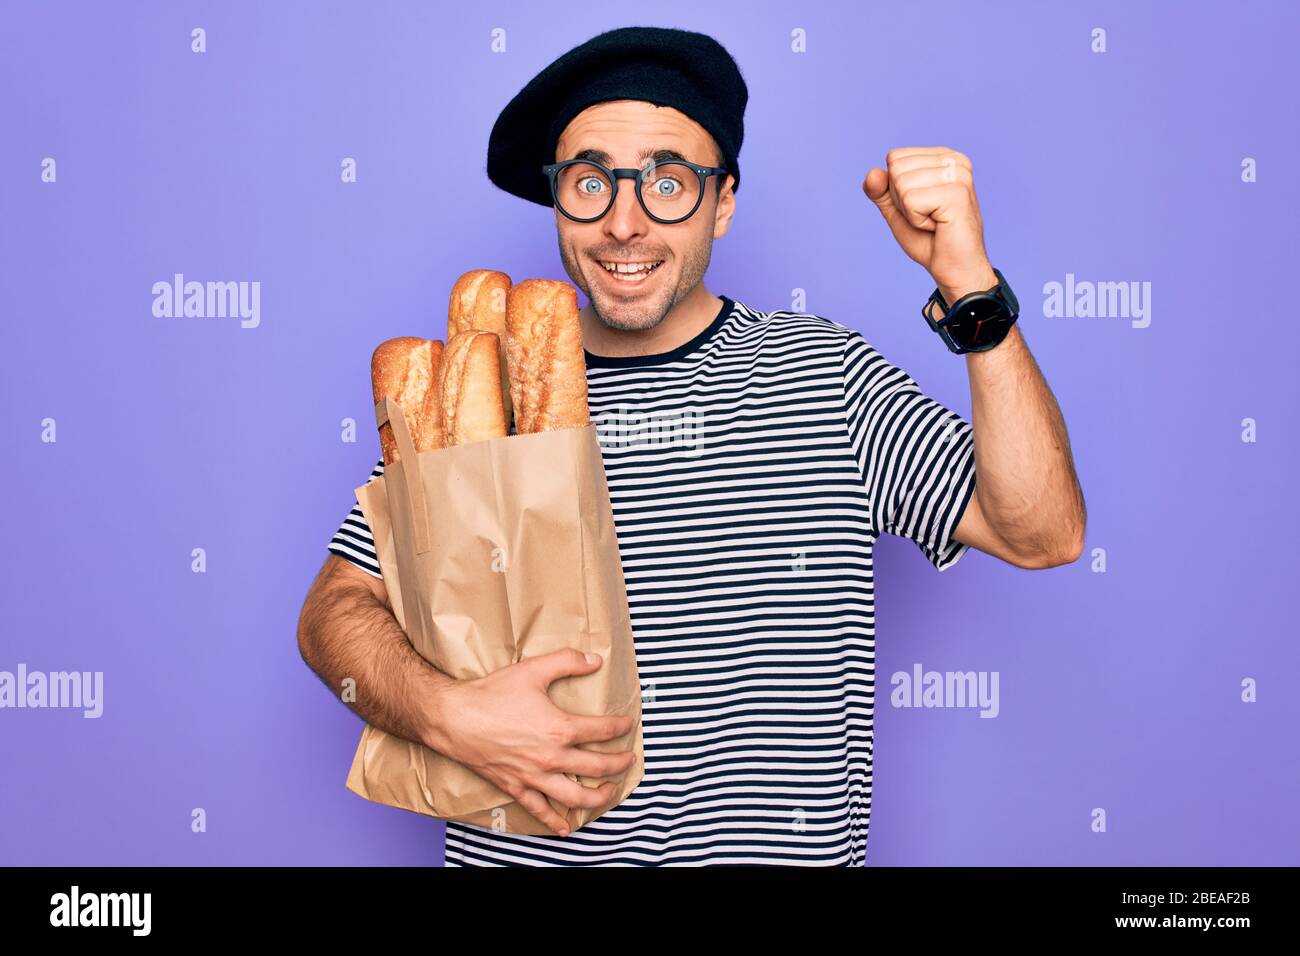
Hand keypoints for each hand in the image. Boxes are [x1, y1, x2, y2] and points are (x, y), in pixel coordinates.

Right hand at [428, 648, 637, 836]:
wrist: (454, 718)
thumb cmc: (492, 694)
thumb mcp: (532, 670)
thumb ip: (567, 662)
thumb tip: (595, 659)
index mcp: (560, 728)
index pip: (602, 731)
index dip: (620, 727)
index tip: (628, 725)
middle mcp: (551, 757)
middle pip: (597, 767)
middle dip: (618, 764)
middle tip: (628, 761)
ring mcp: (534, 776)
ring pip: (575, 796)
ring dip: (598, 797)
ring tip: (610, 791)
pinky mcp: (515, 786)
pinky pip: (539, 810)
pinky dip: (555, 821)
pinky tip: (566, 827)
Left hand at [863, 147, 997, 303]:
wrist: (953, 269)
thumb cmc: (930, 240)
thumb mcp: (897, 210)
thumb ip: (881, 190)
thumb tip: (872, 172)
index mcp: (943, 156)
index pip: (895, 158)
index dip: (897, 190)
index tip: (922, 206)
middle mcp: (954, 159)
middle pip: (896, 169)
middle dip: (902, 201)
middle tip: (929, 217)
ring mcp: (959, 174)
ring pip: (902, 184)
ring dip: (911, 212)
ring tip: (935, 222)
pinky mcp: (957, 192)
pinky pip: (911, 201)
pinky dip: (917, 221)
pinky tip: (938, 226)